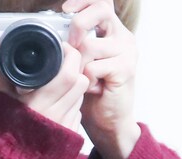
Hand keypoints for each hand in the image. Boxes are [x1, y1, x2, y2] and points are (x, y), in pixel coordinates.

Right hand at [0, 37, 89, 133]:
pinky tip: (56, 104)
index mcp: (37, 105)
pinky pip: (77, 112)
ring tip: (56, 85)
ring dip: (72, 87)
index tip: (60, 50)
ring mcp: (63, 128)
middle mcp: (54, 117)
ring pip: (80, 96)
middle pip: (79, 82)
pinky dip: (71, 104)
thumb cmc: (0, 130)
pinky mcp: (69, 137)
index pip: (69, 74)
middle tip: (60, 64)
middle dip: (73, 69)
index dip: (68, 57)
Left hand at [62, 0, 140, 156]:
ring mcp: (127, 51)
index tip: (65, 9)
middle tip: (70, 43)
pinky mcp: (125, 68)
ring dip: (79, 66)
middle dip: (78, 25)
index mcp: (112, 32)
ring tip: (86, 80)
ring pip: (89, 45)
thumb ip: (75, 46)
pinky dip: (87, 80)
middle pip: (99, 11)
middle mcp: (123, 37)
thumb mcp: (81, 65)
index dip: (83, 1)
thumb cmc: (94, 95)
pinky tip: (94, 89)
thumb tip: (55, 34)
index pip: (101, 1)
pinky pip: (93, 67)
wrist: (110, 122)